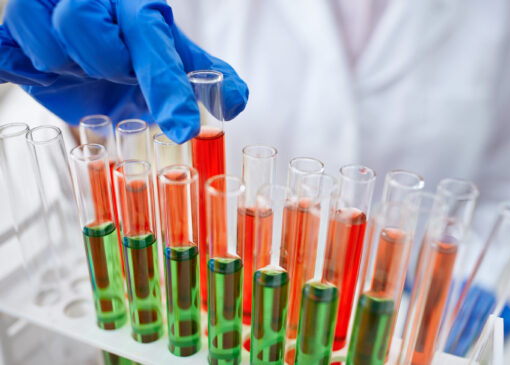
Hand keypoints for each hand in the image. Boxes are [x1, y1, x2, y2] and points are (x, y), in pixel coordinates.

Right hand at [0, 0, 248, 142]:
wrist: (73, 40)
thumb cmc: (126, 49)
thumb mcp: (165, 59)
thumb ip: (200, 76)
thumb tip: (236, 101)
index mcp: (139, 8)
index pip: (155, 45)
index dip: (168, 89)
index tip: (182, 129)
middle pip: (87, 30)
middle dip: (102, 64)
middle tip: (110, 69)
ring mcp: (47, 5)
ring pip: (48, 41)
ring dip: (66, 68)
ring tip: (78, 66)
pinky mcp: (12, 24)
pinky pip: (8, 54)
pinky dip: (26, 68)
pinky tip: (43, 67)